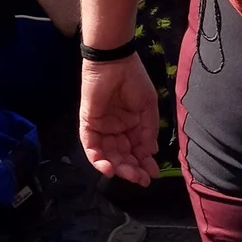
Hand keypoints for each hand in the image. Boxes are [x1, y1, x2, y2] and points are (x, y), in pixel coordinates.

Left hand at [79, 54, 159, 186]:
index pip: (137, 150)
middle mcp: (117, 129)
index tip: (153, 174)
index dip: (144, 163)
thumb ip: (148, 130)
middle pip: (123, 156)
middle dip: (132, 169)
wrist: (114, 61)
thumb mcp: (148, 106)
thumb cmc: (134, 80)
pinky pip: (91, 146)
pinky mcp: (88, 124)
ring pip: (108, 155)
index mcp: (132, 125)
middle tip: (141, 179)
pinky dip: (98, 159)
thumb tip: (151, 152)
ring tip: (128, 175)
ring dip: (118, 167)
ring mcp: (102, 128)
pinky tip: (109, 168)